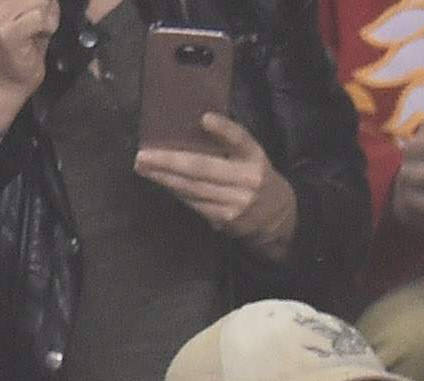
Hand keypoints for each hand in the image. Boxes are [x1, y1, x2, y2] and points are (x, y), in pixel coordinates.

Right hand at [0, 0, 59, 135]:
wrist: (6, 80)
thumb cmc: (21, 49)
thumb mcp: (30, 16)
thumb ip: (40, 2)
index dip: (43, 2)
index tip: (39, 16)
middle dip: (48, 6)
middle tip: (43, 24)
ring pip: (39, 2)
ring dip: (49, 17)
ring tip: (42, 30)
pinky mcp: (7, 31)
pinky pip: (39, 18)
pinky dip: (48, 26)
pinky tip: (43, 35)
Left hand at [136, 113, 299, 260]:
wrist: (280, 219)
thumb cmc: (256, 179)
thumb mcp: (251, 156)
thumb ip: (229, 141)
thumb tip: (196, 121)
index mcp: (254, 157)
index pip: (240, 140)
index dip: (224, 129)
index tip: (204, 119)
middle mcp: (247, 179)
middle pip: (203, 168)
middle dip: (169, 162)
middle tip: (142, 156)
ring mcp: (237, 202)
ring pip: (194, 188)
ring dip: (165, 178)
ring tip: (143, 168)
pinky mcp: (227, 219)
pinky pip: (195, 203)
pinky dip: (177, 192)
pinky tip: (162, 182)